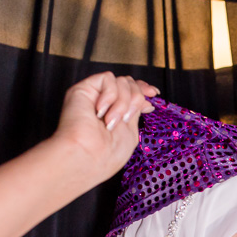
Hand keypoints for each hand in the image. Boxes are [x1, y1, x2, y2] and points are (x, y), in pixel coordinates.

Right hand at [47, 72, 157, 186]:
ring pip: (121, 81)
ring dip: (123, 102)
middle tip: (128, 117)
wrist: (87, 158)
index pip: (131, 90)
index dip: (143, 88)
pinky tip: (101, 111)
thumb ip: (136, 111)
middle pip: (129, 83)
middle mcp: (104, 102)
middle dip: (136, 97)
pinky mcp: (83, 89)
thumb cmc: (107, 154)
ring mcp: (94, 95)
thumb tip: (146, 97)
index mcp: (115, 112)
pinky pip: (108, 78)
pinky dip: (111, 94)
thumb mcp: (131, 131)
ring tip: (112, 121)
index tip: (153, 93)